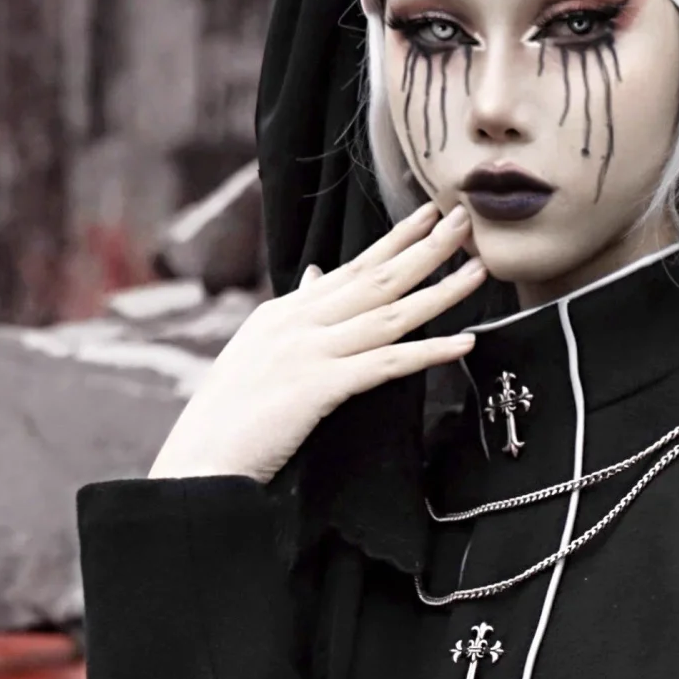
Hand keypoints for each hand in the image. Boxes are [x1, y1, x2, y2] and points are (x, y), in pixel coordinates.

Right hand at [149, 201, 485, 483]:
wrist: (199, 460)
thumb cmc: (227, 418)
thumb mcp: (257, 354)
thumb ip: (292, 315)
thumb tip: (318, 278)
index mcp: (283, 313)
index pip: (350, 270)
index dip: (393, 242)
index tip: (429, 218)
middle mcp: (298, 322)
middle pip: (375, 278)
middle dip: (425, 247)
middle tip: (465, 219)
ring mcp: (308, 351)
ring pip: (388, 313)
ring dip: (438, 291)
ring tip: (478, 270)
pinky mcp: (318, 387)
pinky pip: (386, 364)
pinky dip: (428, 351)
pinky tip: (463, 341)